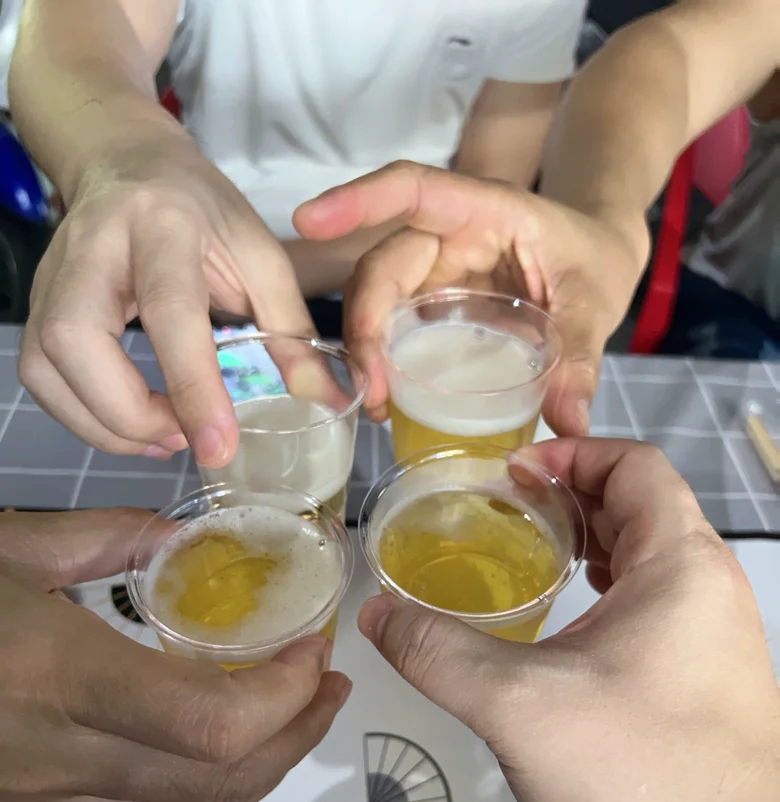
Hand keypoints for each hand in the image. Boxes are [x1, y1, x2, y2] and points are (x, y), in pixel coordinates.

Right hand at [0, 509, 349, 801]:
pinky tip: (217, 760)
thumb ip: (100, 537)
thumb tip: (179, 540)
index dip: (286, 695)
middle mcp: (61, 760)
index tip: (312, 651)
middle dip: (298, 733)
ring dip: (262, 772)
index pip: (215, 723)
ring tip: (294, 723)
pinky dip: (202, 797)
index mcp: (62, 675)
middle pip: (222, 781)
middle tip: (327, 687)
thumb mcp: (4, 548)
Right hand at [19, 139, 314, 466]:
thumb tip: (324, 399)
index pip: (168, 312)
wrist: (126, 162)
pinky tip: (136, 426)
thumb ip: (290, 327)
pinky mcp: (37, 304)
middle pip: (77, 344)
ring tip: (166, 438)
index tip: (218, 447)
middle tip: (186, 438)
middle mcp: (93, 246)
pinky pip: (41, 378)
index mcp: (163, 225)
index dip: (192, 386)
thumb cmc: (201, 210)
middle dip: (129, 415)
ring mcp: (53, 275)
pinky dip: (86, 418)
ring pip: (45, 368)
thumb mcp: (259, 252)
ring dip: (105, 425)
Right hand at [294, 162, 649, 432]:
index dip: (359, 200)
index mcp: (485, 211)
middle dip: (365, 322)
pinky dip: (381, 358)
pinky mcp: (433, 302)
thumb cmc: (594, 261)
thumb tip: (570, 420)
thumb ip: (580, 356)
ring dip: (365, 348)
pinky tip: (387, 400)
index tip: (309, 221)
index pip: (413, 190)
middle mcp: (448, 235)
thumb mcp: (594, 302)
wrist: (597, 261)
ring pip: (377, 296)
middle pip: (383, 264)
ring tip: (377, 403)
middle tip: (373, 388)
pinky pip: (393, 323)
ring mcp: (436, 270)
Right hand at [358, 437, 779, 801]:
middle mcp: (707, 586)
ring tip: (525, 560)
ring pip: (649, 560)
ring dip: (588, 546)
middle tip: (501, 514)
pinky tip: (563, 631)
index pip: (635, 465)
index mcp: (680, 564)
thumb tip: (375, 614)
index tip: (509, 476)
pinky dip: (606, 594)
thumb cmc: (641, 770)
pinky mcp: (708, 678)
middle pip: (642, 507)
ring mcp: (715, 635)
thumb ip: (439, 654)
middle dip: (570, 498)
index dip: (570, 453)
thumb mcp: (520, 706)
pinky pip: (654, 606)